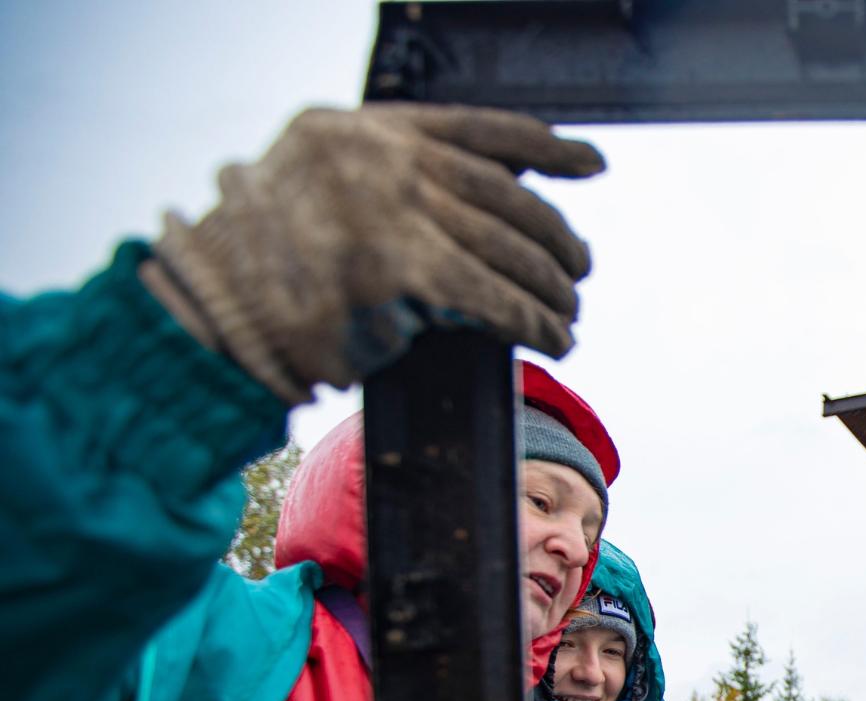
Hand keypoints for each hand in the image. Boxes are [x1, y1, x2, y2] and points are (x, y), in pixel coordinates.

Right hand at [144, 104, 604, 403]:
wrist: (207, 320)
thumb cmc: (263, 275)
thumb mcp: (319, 197)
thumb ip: (391, 188)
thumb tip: (496, 208)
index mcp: (358, 130)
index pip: (473, 128)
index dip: (541, 147)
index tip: (590, 164)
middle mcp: (375, 159)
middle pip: (501, 195)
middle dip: (553, 236)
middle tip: (580, 268)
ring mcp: (383, 210)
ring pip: (504, 248)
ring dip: (550, 286)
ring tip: (570, 312)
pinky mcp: (394, 272)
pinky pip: (492, 297)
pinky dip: (533, 321)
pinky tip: (556, 338)